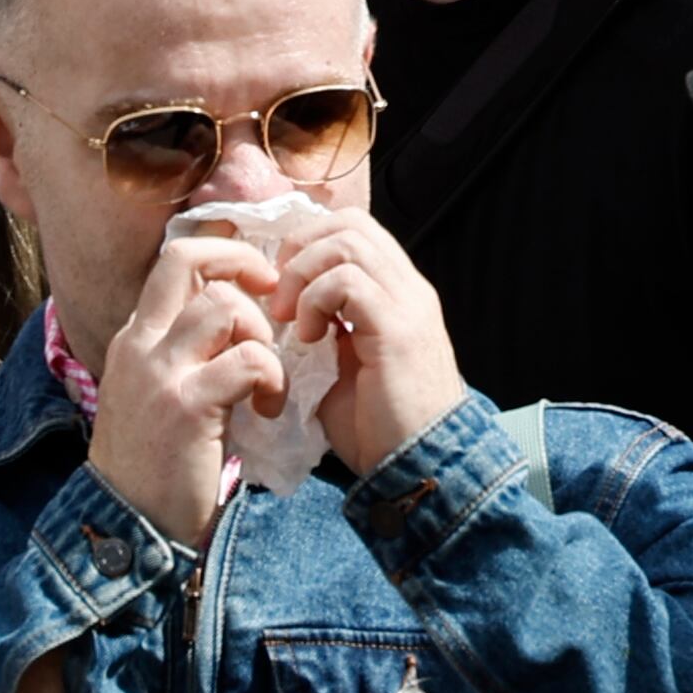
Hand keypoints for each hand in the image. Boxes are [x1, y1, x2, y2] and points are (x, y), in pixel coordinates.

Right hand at [86, 220, 285, 548]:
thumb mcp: (157, 396)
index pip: (171, 261)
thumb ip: (185, 357)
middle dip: (242, 263)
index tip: (255, 282)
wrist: (127, 525)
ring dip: (262, 337)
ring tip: (268, 379)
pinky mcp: (187, 406)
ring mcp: (159, 373)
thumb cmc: (152, 467)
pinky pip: (247, 362)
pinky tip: (268, 411)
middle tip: (273, 299)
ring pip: (224, 307)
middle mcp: (140, 344)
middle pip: (186, 260)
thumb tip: (236, 324)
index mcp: (135, 339)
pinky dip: (272, 381)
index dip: (220, 255)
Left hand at [278, 211, 468, 483]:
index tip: (280, 286)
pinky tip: (308, 338)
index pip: (352, 228)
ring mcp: (408, 305)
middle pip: (348, 223)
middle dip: (300, 250)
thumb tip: (275, 302)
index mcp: (397, 292)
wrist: (417, 468)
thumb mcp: (338, 363)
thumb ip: (320, 325)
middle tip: (279, 297)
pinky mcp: (399, 330)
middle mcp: (409, 289)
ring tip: (290, 319)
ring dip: (303, 274)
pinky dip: (315, 301)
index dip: (307, 243)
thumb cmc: (375, 425)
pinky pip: (347, 281)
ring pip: (347, 242)